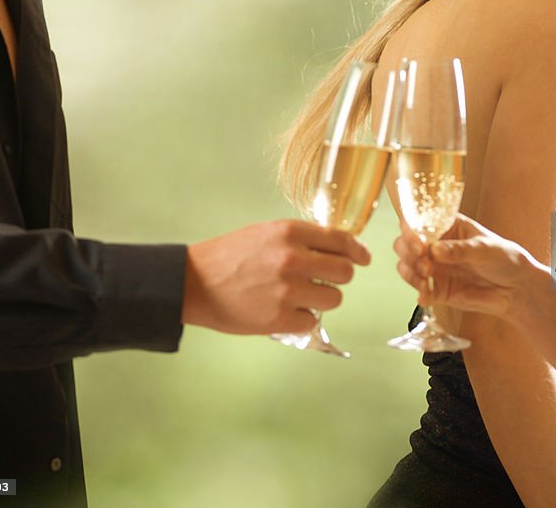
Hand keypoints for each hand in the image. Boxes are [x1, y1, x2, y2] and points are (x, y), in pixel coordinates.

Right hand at [183, 220, 369, 333]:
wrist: (192, 283)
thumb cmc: (230, 255)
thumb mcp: (266, 233)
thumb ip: (302, 238)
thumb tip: (339, 246)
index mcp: (289, 233)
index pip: (341, 240)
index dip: (357, 250)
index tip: (363, 257)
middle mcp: (292, 259)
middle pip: (345, 272)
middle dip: (339, 277)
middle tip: (325, 280)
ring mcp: (286, 291)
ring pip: (334, 299)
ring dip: (322, 299)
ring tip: (299, 296)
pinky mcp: (278, 319)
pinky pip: (312, 321)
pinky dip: (302, 319)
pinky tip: (284, 310)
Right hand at [394, 215, 541, 317]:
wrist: (516, 288)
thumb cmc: (503, 258)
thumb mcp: (484, 248)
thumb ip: (460, 250)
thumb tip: (436, 250)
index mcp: (445, 225)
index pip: (418, 221)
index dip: (411, 230)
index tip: (420, 244)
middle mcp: (434, 244)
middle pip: (403, 244)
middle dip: (408, 253)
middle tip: (426, 264)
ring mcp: (434, 268)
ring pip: (406, 266)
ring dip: (411, 272)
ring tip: (427, 278)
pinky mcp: (437, 289)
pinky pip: (419, 290)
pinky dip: (419, 293)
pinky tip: (426, 296)